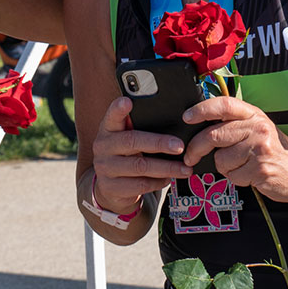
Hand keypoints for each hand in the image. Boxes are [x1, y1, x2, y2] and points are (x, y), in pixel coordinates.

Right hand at [89, 94, 192, 210]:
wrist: (110, 187)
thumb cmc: (126, 155)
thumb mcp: (127, 139)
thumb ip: (139, 128)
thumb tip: (173, 121)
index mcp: (108, 130)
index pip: (111, 116)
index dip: (118, 109)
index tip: (127, 101)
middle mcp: (102, 147)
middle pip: (131, 142)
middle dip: (158, 143)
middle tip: (180, 146)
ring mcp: (104, 168)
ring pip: (140, 166)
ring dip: (166, 167)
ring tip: (184, 168)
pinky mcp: (111, 187)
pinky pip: (140, 184)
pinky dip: (158, 182)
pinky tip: (168, 178)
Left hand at [180, 94, 287, 203]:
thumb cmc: (275, 149)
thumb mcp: (257, 128)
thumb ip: (233, 123)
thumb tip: (199, 125)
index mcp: (253, 114)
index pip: (224, 104)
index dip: (202, 109)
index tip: (187, 117)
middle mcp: (257, 128)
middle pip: (213, 135)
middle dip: (196, 148)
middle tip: (190, 156)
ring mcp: (260, 149)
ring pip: (221, 158)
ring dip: (224, 166)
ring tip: (241, 165)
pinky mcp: (260, 169)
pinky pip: (232, 175)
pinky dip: (236, 178)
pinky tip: (249, 174)